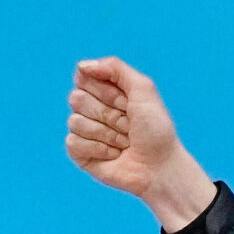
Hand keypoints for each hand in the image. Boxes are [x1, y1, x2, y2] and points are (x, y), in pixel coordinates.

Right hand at [64, 57, 217, 231]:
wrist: (160, 167)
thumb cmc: (156, 130)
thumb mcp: (144, 89)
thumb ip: (115, 67)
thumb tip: (81, 66)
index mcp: (104, 90)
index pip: (84, 78)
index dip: (106, 92)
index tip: (127, 103)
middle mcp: (91, 108)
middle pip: (76, 98)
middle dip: (108, 114)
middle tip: (128, 126)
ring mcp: (84, 130)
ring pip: (75, 121)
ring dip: (107, 134)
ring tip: (124, 143)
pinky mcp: (80, 152)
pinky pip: (73, 142)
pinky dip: (98, 149)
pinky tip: (114, 155)